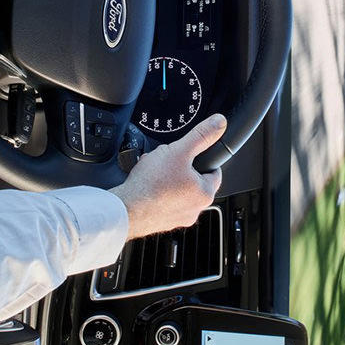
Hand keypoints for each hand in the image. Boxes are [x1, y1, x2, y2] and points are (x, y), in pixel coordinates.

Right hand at [111, 114, 225, 238]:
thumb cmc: (152, 184)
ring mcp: (178, 217)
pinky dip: (158, 192)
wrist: (126, 209)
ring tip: (155, 172)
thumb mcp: (179, 151)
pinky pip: (164, 201)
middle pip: (193, 179)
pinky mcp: (162, 222)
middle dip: (180, 167)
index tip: (193, 154)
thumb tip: (218, 123)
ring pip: (178, 190)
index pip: (214, 171)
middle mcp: (195, 209)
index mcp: (205, 194)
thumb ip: (201, 135)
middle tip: (168, 161)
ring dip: (168, 178)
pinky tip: (148, 185)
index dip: (203, 158)